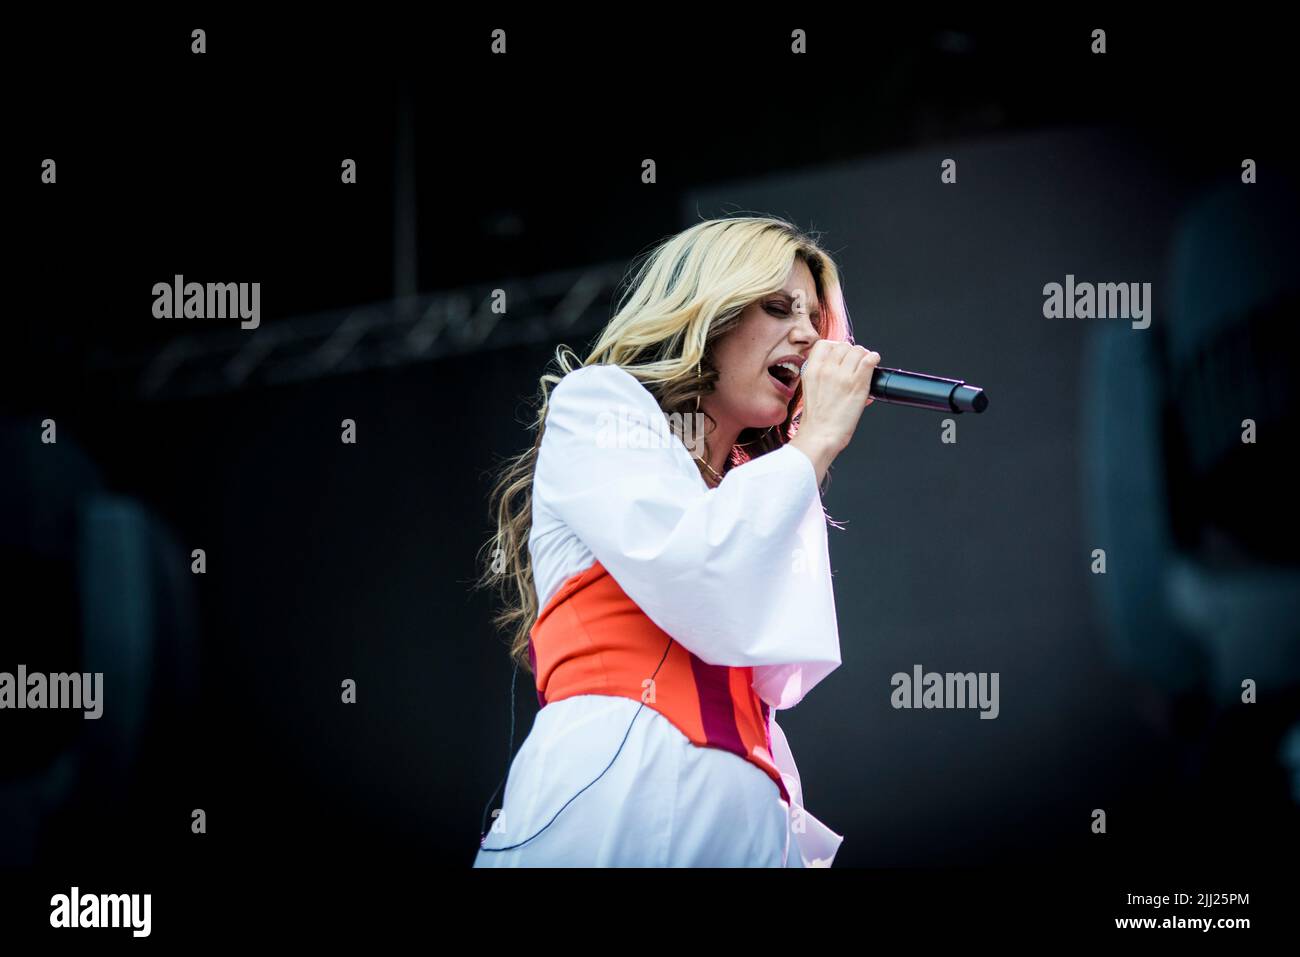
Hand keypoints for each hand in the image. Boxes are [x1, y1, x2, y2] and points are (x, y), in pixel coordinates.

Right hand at [789, 340, 879, 481]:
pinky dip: (874, 359)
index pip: (824, 344)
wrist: (820, 436)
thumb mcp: (810, 390)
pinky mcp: (857, 384)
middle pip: (843, 346)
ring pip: (858, 350)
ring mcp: (842, 376)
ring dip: (864, 356)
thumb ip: (821, 376)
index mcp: (811, 370)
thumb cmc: (815, 420)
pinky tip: (874, 363)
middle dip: (851, 352)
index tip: (840, 355)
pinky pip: (869, 360)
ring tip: (866, 365)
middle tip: (856, 363)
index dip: (835, 347)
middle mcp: (826, 369)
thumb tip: (839, 368)